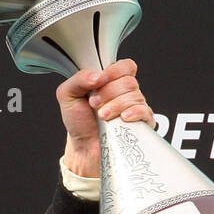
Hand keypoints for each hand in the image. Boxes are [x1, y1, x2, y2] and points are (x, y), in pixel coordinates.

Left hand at [57, 59, 154, 177]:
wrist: (83, 147)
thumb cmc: (79, 121)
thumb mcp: (68, 95)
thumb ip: (78, 79)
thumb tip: (98, 76)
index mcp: (111, 81)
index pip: (125, 66)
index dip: (113, 72)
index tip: (98, 83)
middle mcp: (125, 92)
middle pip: (128, 82)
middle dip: (108, 93)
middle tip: (94, 104)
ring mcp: (135, 107)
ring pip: (135, 96)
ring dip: (115, 106)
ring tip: (102, 116)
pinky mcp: (141, 123)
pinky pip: (145, 111)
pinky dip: (133, 113)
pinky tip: (123, 118)